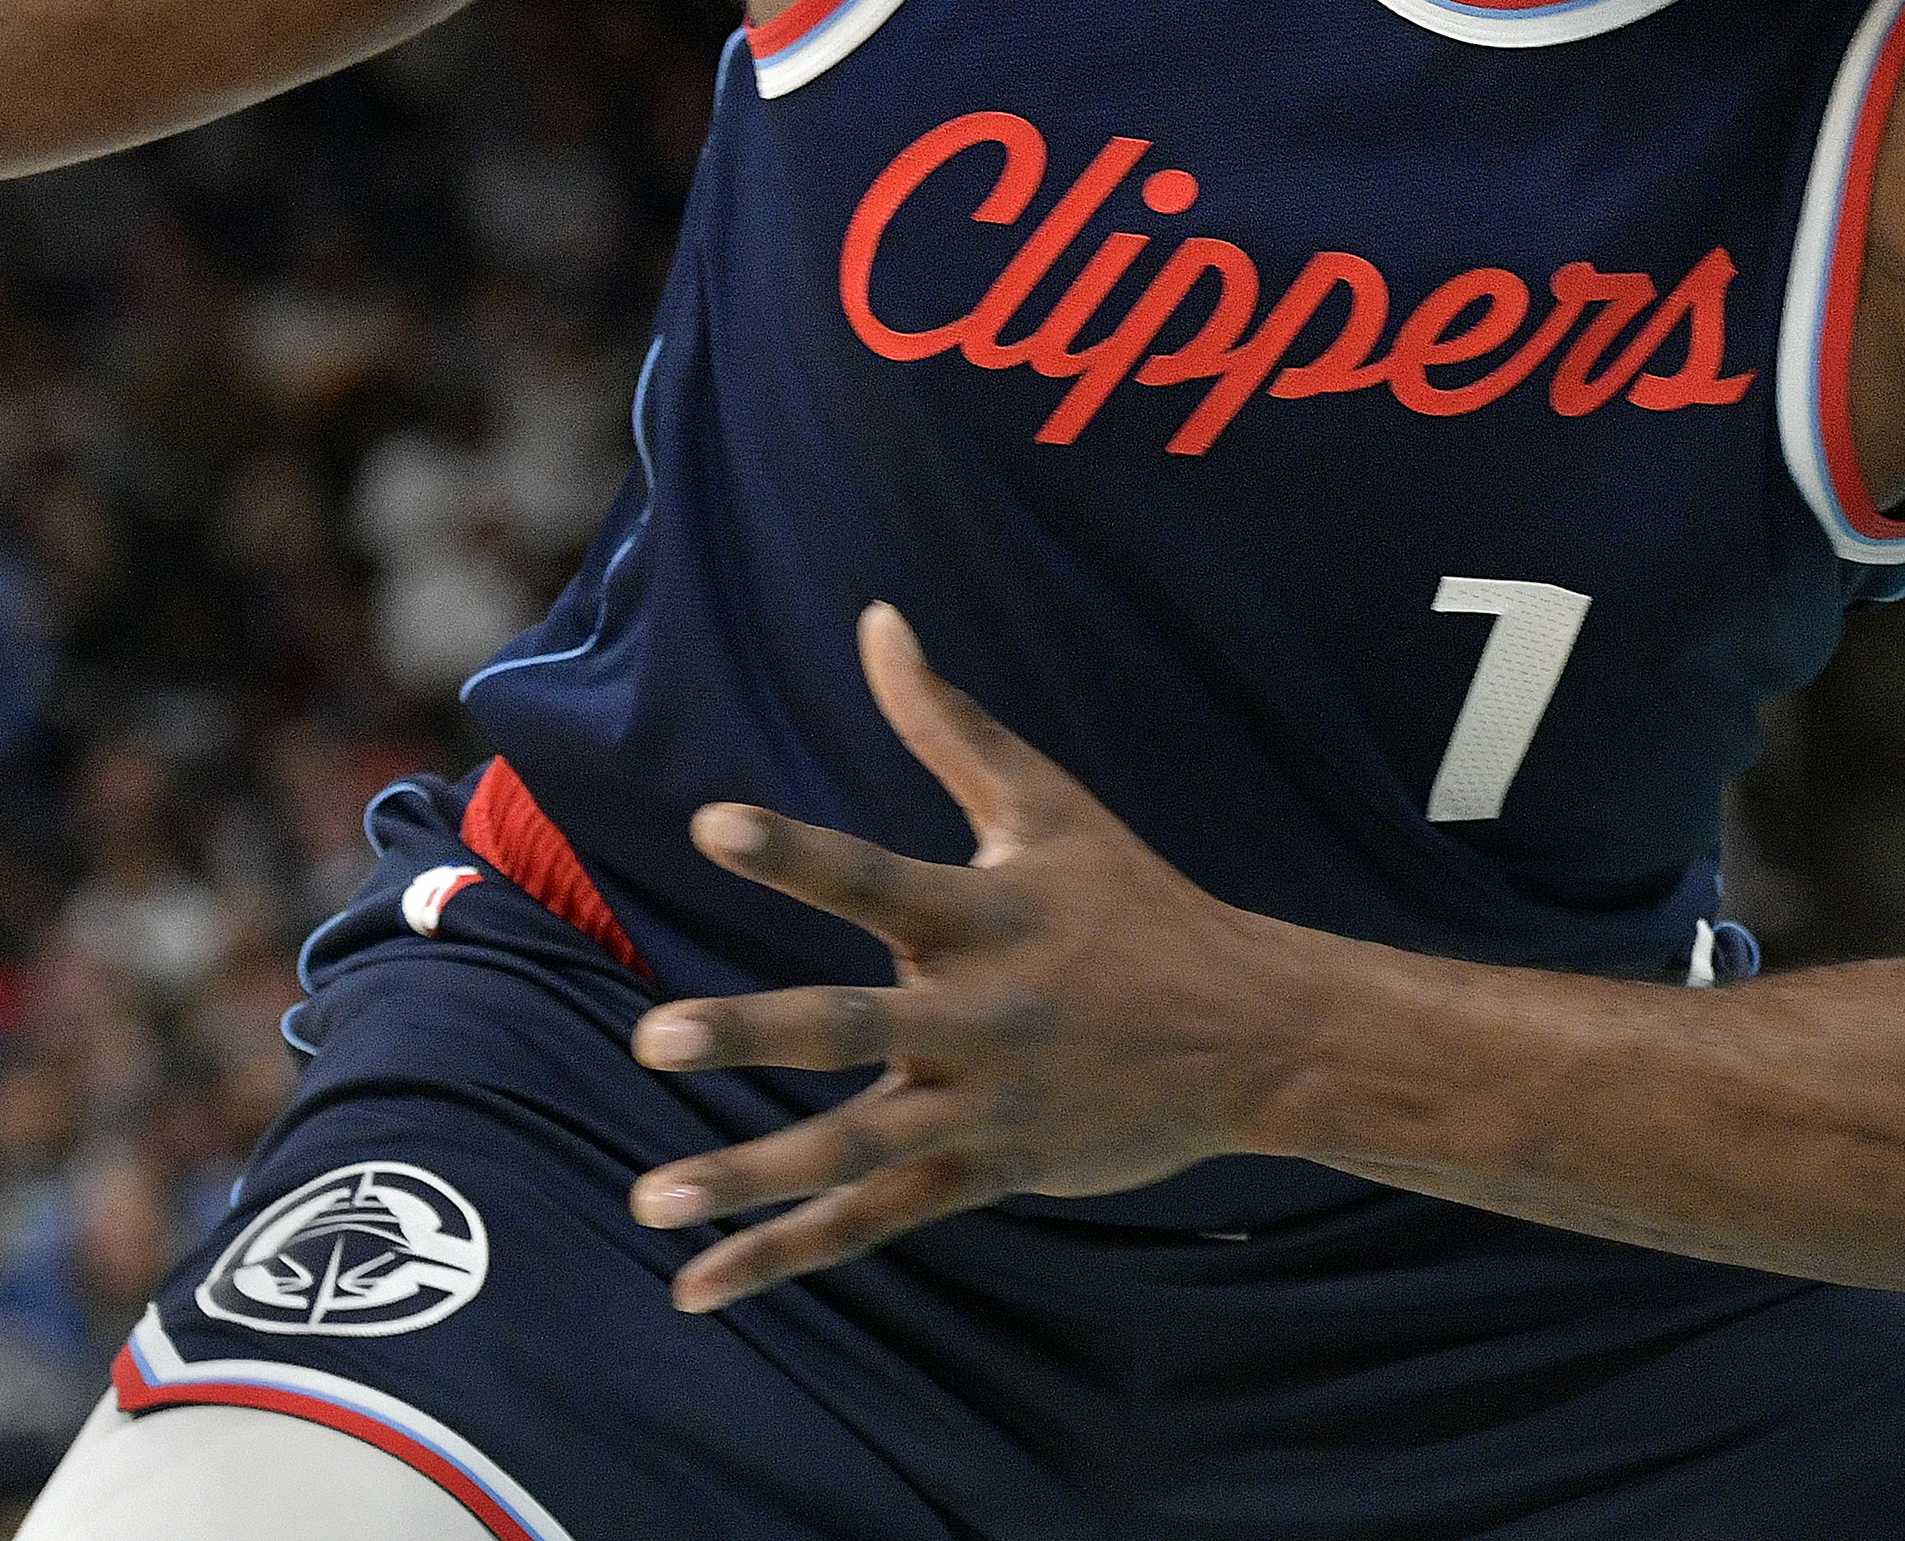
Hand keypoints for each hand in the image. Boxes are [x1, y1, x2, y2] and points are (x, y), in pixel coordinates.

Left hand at [623, 602, 1308, 1309]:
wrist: (1254, 1036)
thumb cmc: (1137, 904)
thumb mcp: (1048, 808)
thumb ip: (947, 724)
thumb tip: (877, 618)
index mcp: (988, 915)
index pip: (877, 877)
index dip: (797, 851)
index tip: (712, 822)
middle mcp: (980, 1014)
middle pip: (852, 1026)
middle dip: (753, 1034)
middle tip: (654, 1039)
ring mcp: (984, 1103)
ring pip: (855, 1149)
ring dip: (750, 1178)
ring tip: (650, 1196)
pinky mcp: (990, 1170)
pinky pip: (877, 1220)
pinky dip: (788, 1255)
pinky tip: (700, 1285)